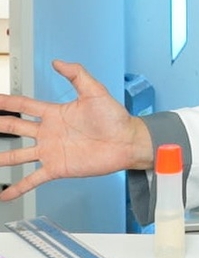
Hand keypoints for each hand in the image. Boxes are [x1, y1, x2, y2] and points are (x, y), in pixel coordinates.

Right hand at [0, 60, 152, 200]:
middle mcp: (49, 133)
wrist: (127, 141)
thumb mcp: (95, 91)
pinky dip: (17, 188)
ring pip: (17, 155)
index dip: (6, 102)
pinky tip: (4, 196)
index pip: (23, 106)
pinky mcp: (57, 168)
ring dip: (1, 158)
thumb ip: (77, 74)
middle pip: (15, 128)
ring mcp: (51, 151)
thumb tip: (58, 62)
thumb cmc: (115, 117)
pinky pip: (32, 179)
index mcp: (55, 114)